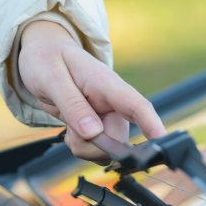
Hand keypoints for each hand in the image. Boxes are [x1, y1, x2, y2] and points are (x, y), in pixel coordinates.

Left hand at [19, 20, 166, 163]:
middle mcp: (113, 102)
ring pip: (107, 150)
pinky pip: (96, 150)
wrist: (43, 55)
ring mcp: (108, 116)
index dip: (152, 125)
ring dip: (84, 147)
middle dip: (92, 146)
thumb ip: (72, 105)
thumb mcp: (51, 78)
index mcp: (106, 83)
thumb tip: (93, 132)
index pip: (137, 105)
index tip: (162, 143)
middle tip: (70, 133)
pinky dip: (81, 147)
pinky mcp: (100, 127)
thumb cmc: (47, 59)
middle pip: (117, 139)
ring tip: (68, 127)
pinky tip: (71, 131)